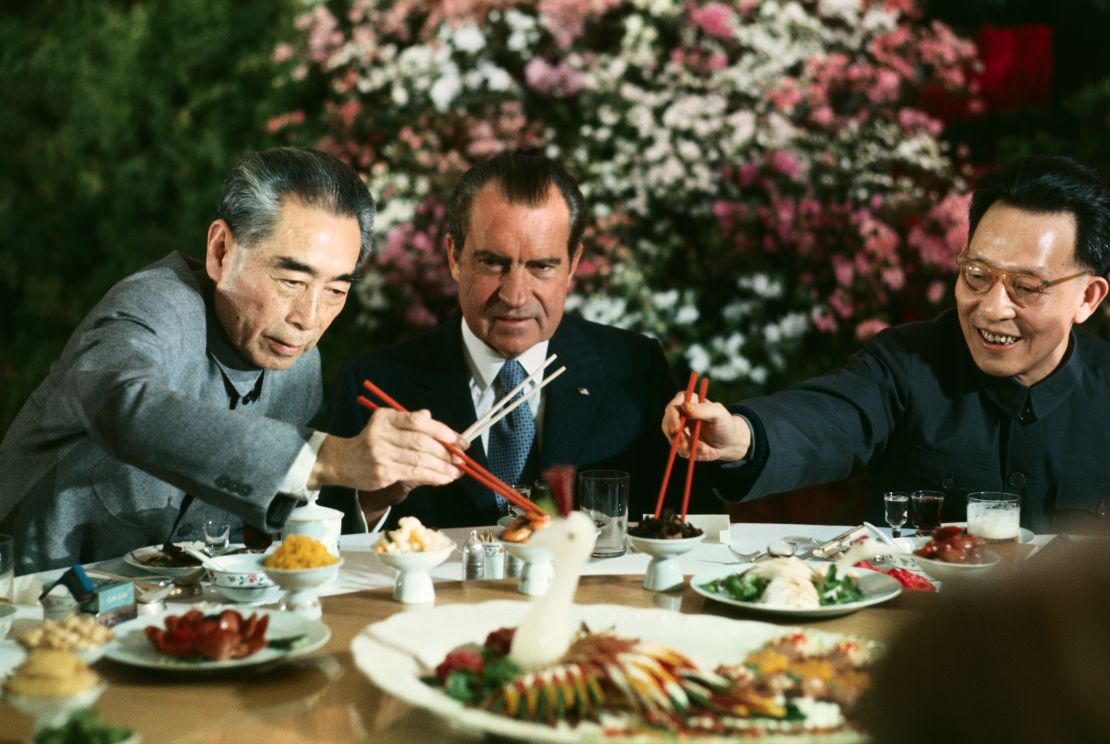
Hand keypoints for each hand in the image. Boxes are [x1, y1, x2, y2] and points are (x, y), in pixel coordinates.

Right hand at [310, 408, 465, 491]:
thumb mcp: (387, 424)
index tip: (459, 440)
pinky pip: (413, 474)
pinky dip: (432, 476)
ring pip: (419, 460)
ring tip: (456, 472)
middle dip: (446, 452)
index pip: (418, 421)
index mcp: (386, 418)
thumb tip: (431, 417)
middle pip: (421, 442)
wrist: (343, 461)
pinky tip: (443, 478)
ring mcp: (382, 454)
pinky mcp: (383, 472)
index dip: (442, 431)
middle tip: (461, 459)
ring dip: (442, 467)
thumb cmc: (371, 441)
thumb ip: (409, 421)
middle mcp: (383, 434)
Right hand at [661, 391, 751, 462]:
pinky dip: (690, 452)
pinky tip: (704, 450)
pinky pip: (679, 449)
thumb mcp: (718, 414)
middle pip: (667, 423)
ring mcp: (679, 429)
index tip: (677, 428)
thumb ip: (703, 409)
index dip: (672, 417)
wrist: (729, 443)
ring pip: (672, 438)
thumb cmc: (725, 424)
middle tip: (685, 445)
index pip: (673, 407)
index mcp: (688, 401)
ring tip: (704, 449)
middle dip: (676, 436)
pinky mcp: (681, 442)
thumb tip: (684, 406)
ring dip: (685, 446)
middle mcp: (680, 414)